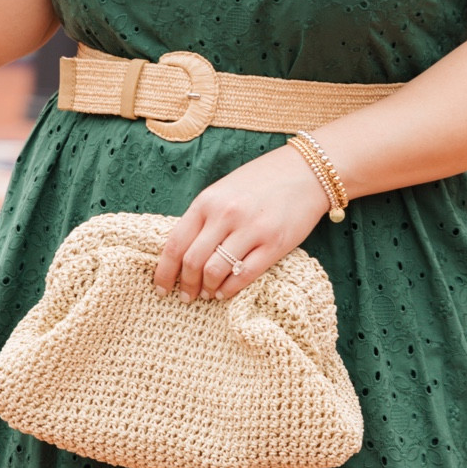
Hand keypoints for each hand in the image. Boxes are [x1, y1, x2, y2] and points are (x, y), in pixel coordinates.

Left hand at [152, 144, 334, 302]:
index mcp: (207, 201)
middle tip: (186, 296)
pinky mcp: (275, 243)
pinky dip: (230, 289)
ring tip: (208, 294)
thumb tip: (184, 252)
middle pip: (192, 261)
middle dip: (185, 285)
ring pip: (215, 271)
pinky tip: (226, 292)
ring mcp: (251, 229)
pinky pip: (245, 274)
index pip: (175, 244)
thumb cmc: (261, 181)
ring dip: (207, 288)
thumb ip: (204, 217)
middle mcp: (225, 215)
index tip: (160, 288)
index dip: (164, 272)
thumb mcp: (223, 191)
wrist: (306, 171)